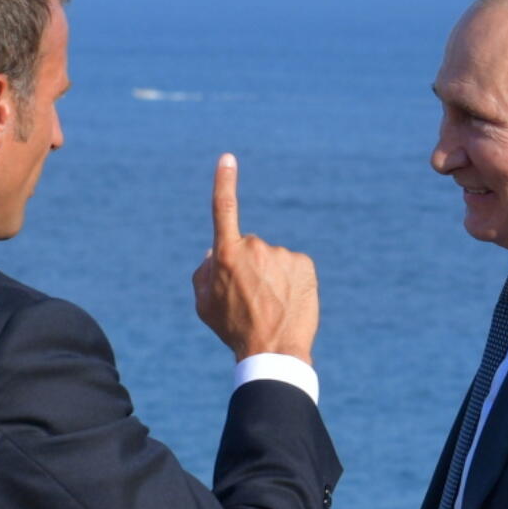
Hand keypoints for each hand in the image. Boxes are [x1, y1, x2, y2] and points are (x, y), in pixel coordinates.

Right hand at [192, 154, 317, 362]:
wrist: (273, 350)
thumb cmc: (233, 328)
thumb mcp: (204, 304)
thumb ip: (203, 272)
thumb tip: (214, 251)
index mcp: (226, 254)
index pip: (223, 209)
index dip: (224, 182)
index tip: (227, 158)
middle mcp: (255, 247)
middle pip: (249, 248)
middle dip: (248, 266)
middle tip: (249, 298)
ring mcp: (281, 254)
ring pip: (272, 259)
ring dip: (270, 276)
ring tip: (270, 305)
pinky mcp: (304, 263)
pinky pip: (292, 266)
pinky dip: (290, 280)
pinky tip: (287, 301)